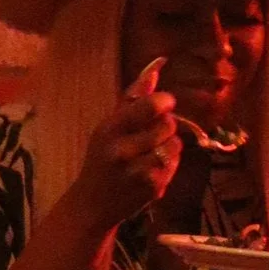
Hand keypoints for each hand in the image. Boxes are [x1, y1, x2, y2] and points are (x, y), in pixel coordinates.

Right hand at [74, 58, 180, 237]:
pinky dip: (170, 161)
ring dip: (169, 143)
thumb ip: (133, 96)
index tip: (164, 103)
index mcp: (110, 129)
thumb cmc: (101, 157)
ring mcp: (140, 171)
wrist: (92, 204)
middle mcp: (124, 150)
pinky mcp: (154, 187)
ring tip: (151, 150)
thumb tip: (158, 66)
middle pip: (168, 124)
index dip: (164, 101)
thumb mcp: (108, 125)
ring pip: (176, 143)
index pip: (150, 106)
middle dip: (165, 124)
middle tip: (152, 131)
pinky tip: (152, 166)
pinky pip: (176, 163)